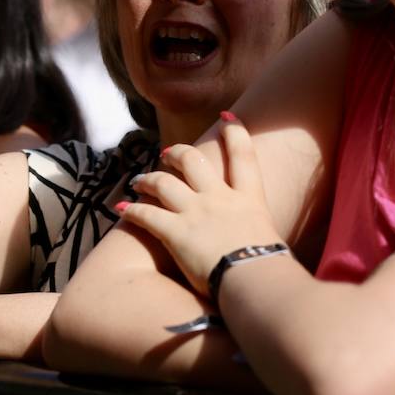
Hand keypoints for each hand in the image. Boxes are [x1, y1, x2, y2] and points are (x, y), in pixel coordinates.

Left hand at [123, 114, 280, 296]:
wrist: (256, 278)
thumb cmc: (271, 268)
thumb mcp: (273, 242)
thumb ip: (263, 237)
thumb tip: (269, 251)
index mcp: (249, 199)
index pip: (242, 155)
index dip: (235, 131)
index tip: (226, 116)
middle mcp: (220, 198)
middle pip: (193, 161)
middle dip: (177, 153)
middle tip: (166, 154)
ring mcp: (196, 212)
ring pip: (163, 183)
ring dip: (147, 179)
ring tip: (138, 181)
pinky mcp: (175, 232)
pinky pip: (147, 215)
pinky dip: (132, 210)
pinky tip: (121, 209)